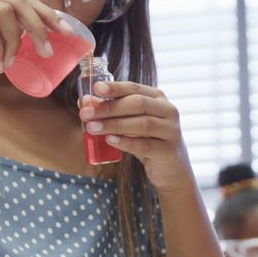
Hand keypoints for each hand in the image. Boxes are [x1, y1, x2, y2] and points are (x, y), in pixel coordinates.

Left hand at [79, 82, 194, 191]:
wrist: (172, 169)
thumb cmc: (149, 141)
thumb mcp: (132, 124)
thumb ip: (113, 113)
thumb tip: (85, 102)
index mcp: (158, 99)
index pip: (135, 88)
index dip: (115, 88)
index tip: (96, 88)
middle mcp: (168, 111)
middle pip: (138, 104)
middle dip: (109, 108)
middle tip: (86, 114)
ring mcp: (171, 131)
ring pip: (142, 124)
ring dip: (114, 125)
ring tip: (92, 128)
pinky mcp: (169, 151)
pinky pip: (145, 145)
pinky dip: (126, 142)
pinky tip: (110, 140)